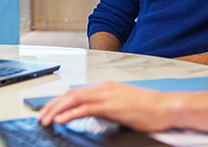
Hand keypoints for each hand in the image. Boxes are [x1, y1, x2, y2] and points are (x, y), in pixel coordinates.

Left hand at [38, 82, 175, 131]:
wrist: (166, 107)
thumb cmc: (149, 108)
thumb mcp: (123, 106)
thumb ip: (106, 108)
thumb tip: (92, 115)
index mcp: (106, 87)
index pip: (76, 92)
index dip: (59, 101)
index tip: (49, 111)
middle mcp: (104, 88)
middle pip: (70, 94)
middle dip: (52, 105)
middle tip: (41, 116)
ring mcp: (107, 95)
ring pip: (74, 99)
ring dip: (57, 110)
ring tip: (46, 119)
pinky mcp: (111, 106)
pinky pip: (85, 109)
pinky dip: (70, 114)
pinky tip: (61, 119)